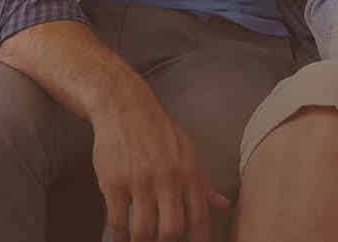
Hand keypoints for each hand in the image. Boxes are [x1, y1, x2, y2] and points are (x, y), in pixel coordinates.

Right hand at [89, 82, 227, 241]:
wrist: (126, 108)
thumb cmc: (159, 131)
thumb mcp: (188, 151)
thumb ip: (203, 182)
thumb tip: (222, 204)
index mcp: (189, 172)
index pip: (199, 215)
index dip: (199, 238)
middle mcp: (168, 179)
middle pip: (172, 229)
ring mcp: (140, 182)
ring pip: (143, 230)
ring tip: (140, 241)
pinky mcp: (114, 184)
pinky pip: (117, 221)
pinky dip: (118, 236)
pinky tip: (119, 239)